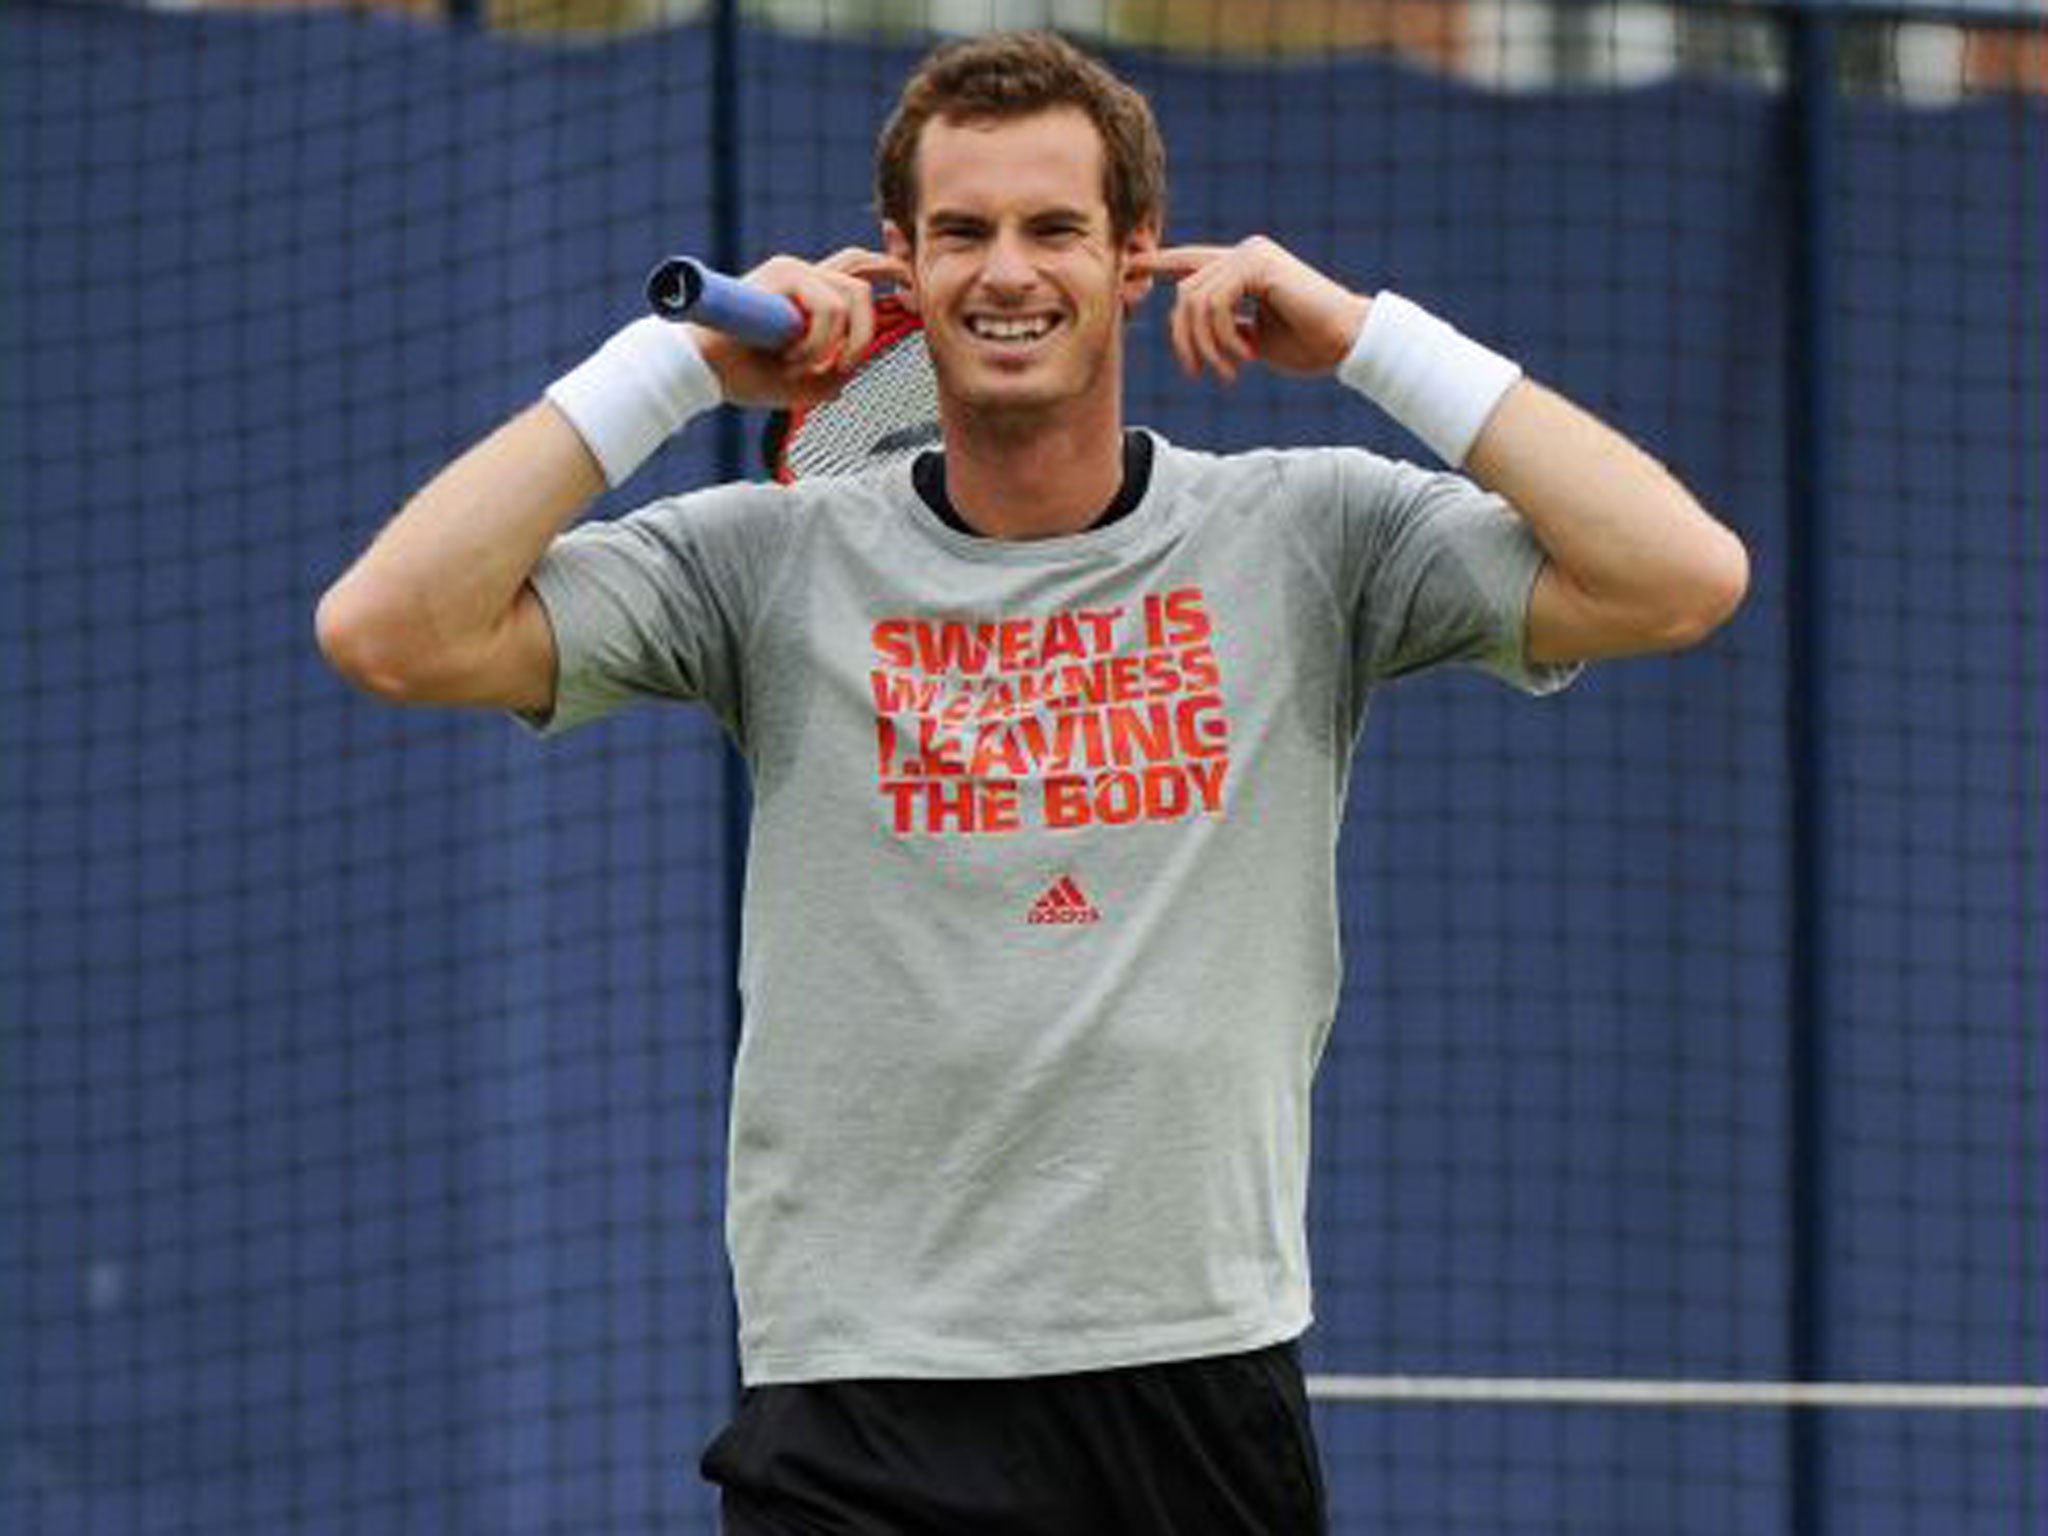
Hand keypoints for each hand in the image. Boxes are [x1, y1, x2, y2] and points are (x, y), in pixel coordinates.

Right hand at [692, 247, 911, 408]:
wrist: (700, 370)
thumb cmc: (744, 375)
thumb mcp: (803, 383)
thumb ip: (834, 373)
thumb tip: (856, 369)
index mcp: (810, 293)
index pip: (859, 267)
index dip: (891, 269)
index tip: (911, 292)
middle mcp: (806, 275)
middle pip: (863, 276)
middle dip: (880, 310)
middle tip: (859, 356)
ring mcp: (794, 270)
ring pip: (852, 297)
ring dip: (842, 342)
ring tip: (806, 367)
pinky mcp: (782, 274)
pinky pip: (827, 307)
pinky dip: (819, 341)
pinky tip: (792, 359)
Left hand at [1133, 238, 1369, 382]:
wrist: (1348, 343)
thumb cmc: (1307, 345)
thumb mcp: (1250, 338)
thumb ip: (1221, 326)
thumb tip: (1189, 328)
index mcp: (1242, 267)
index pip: (1188, 262)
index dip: (1157, 264)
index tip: (1128, 268)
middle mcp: (1243, 253)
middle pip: (1182, 293)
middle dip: (1184, 341)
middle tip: (1200, 375)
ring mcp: (1251, 254)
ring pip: (1192, 301)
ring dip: (1206, 347)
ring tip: (1229, 372)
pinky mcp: (1259, 264)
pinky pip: (1213, 303)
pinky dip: (1221, 338)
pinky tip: (1246, 356)